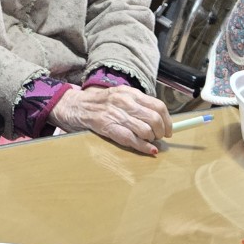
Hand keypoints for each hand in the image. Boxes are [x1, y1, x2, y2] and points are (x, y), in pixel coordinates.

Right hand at [50, 84, 171, 155]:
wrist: (74, 105)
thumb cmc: (99, 103)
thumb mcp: (120, 95)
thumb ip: (138, 104)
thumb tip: (159, 119)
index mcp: (130, 93)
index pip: (158, 106)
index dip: (168, 121)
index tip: (169, 130)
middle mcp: (124, 102)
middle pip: (154, 119)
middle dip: (160, 132)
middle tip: (158, 137)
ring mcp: (116, 114)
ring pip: (145, 130)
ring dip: (151, 139)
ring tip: (148, 141)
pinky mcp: (107, 126)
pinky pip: (131, 139)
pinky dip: (143, 147)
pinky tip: (148, 150)